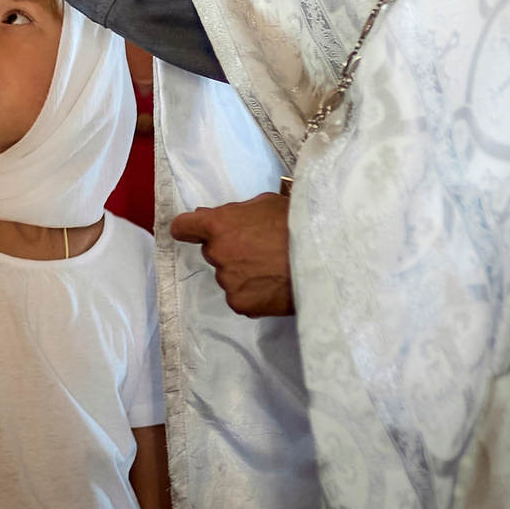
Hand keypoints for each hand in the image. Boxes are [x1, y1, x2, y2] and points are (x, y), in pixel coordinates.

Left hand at [170, 192, 293, 316]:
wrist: (325, 256)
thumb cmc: (298, 222)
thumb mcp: (264, 204)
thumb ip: (234, 213)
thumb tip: (210, 218)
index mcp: (218, 226)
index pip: (183, 228)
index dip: (190, 229)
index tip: (195, 233)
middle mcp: (217, 254)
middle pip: (213, 252)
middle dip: (230, 251)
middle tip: (259, 250)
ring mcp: (228, 281)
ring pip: (229, 276)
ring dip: (243, 273)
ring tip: (273, 269)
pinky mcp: (241, 304)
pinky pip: (241, 297)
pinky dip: (254, 294)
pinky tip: (275, 286)